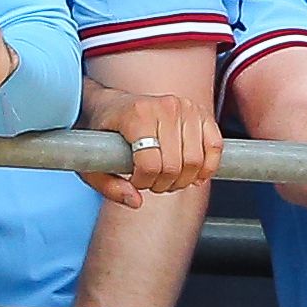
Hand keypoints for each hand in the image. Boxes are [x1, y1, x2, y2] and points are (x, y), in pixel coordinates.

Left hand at [80, 80, 222, 207]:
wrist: (112, 104)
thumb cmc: (104, 131)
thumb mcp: (91, 159)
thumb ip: (107, 186)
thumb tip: (135, 201)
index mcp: (137, 114)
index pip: (151, 164)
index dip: (144, 182)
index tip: (136, 180)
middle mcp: (163, 107)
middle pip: (174, 165)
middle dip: (163, 184)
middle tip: (153, 183)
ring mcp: (185, 108)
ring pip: (196, 160)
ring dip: (184, 179)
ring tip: (168, 178)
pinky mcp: (201, 112)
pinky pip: (215, 146)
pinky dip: (208, 166)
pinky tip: (194, 174)